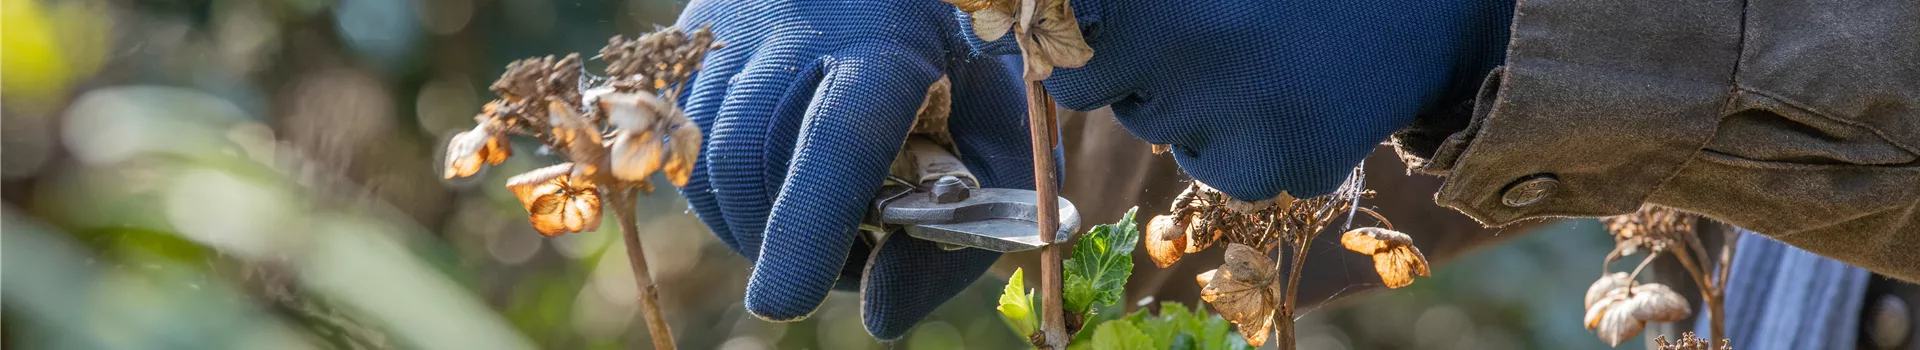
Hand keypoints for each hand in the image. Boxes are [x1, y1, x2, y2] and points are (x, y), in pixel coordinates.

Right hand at [674, 0, 1033, 339]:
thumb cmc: (966, 68)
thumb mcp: (1000, 139)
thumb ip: (962, 232)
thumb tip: (878, 311)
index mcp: (889, 41)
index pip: (835, 137)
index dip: (807, 227)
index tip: (785, 301)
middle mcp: (796, 21)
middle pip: (753, 158)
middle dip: (783, 241)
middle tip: (846, 258)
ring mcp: (735, 25)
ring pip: (708, 156)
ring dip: (751, 221)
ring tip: (817, 221)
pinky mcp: (696, 38)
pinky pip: (686, 140)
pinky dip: (725, 190)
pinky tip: (778, 183)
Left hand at [962, 0, 1512, 199]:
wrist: (1420, 9)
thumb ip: (1136, 5)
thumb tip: (1059, 16)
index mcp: (1167, 2)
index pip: (1069, 53)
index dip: (1077, 43)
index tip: (1102, 35)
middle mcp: (1193, 52)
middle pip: (1102, 94)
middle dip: (1132, 70)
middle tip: (1198, 38)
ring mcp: (1236, 116)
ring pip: (1162, 133)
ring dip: (1189, 104)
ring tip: (1254, 59)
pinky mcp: (1278, 166)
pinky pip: (1221, 170)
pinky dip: (1242, 144)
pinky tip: (1288, 98)